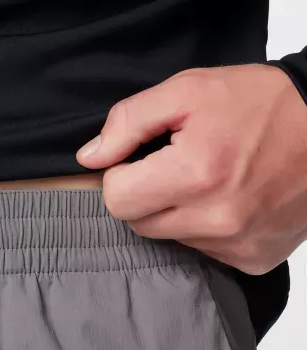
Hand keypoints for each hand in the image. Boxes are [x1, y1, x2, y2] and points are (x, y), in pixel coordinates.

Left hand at [76, 63, 306, 273]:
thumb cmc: (261, 103)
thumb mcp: (189, 90)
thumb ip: (130, 121)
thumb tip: (89, 158)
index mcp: (195, 174)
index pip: (116, 199)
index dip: (122, 175)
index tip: (144, 158)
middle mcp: (216, 218)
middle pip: (139, 223)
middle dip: (147, 194)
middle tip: (179, 165)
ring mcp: (236, 243)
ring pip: (170, 239)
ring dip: (177, 212)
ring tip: (211, 179)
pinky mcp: (253, 258)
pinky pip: (204, 252)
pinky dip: (208, 229)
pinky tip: (231, 200)